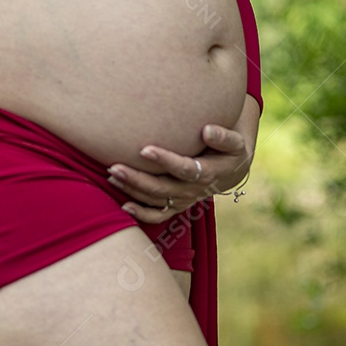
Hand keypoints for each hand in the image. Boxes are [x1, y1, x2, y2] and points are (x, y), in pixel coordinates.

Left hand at [106, 122, 254, 224]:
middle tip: (114, 167)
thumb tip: (207, 130)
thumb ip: (223, 137)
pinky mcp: (178, 204)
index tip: (144, 149)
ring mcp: (185, 199)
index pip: (185, 169)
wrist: (232, 169)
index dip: (166, 161)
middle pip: (163, 188)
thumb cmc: (229, 148)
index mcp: (209, 173)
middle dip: (137, 179)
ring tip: (111, 176)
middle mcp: (195, 190)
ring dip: (133, 190)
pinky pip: (159, 215)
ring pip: (156, 200)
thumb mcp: (235, 142)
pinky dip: (142, 214)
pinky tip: (124, 206)